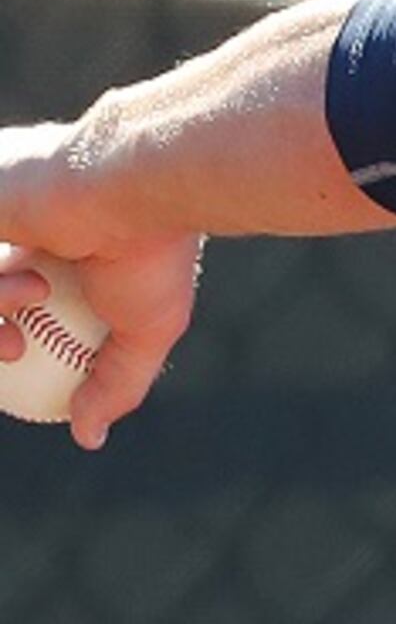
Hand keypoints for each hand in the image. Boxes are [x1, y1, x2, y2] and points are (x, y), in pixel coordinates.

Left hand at [0, 121, 200, 448]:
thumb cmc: (151, 250)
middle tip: (12, 348)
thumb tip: (89, 437)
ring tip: (32, 299)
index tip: (17, 356)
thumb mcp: (147, 329)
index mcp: (47, 239)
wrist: (138, 186)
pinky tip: (28, 287)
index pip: (2, 292)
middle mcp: (9, 218)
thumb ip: (116, 381)